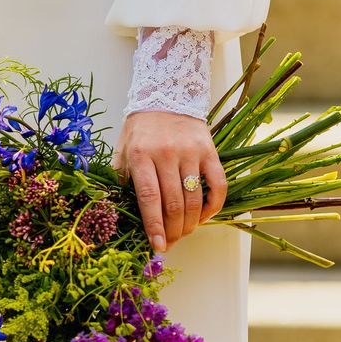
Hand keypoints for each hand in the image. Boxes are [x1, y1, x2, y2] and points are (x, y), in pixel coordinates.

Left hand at [114, 111, 226, 251]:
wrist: (165, 95)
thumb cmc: (140, 130)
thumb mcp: (123, 152)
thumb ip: (122, 180)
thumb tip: (125, 213)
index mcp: (140, 156)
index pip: (149, 198)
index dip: (154, 226)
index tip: (157, 246)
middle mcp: (166, 154)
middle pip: (173, 203)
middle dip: (172, 231)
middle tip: (170, 243)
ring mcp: (190, 152)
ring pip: (194, 199)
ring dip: (191, 224)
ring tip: (183, 233)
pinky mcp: (209, 151)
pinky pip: (218, 184)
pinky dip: (213, 206)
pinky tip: (204, 217)